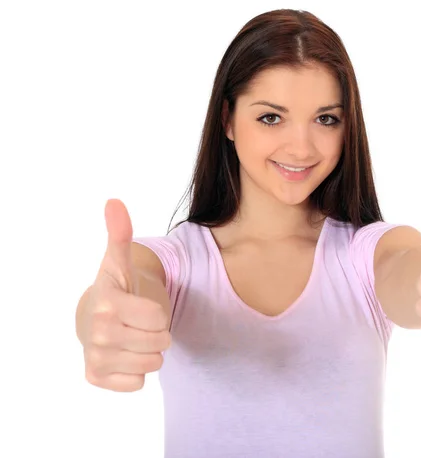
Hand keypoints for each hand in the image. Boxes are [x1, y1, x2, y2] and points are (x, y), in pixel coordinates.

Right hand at [81, 199, 170, 391]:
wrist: (96, 318)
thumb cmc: (117, 289)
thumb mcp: (121, 262)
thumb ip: (120, 233)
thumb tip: (114, 202)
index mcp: (107, 304)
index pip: (159, 319)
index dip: (158, 312)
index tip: (141, 305)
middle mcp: (97, 334)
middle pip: (160, 343)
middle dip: (157, 332)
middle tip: (139, 322)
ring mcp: (95, 358)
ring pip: (152, 364)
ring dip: (150, 351)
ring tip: (133, 335)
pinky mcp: (96, 378)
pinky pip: (138, 383)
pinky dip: (137, 371)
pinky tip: (124, 354)